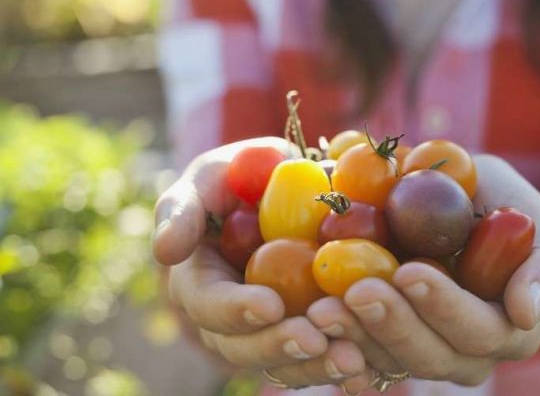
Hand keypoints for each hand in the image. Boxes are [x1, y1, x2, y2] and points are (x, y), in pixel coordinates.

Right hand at [153, 138, 367, 388]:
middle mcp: (228, 319)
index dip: (235, 309)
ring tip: (351, 360)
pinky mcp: (306, 332)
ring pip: (283, 363)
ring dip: (315, 366)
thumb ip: (184, 208)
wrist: (288, 189)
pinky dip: (341, 366)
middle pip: (243, 347)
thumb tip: (166, 251)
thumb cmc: (240, 178)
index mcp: (198, 283)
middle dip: (279, 346)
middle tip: (316, 340)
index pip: (207, 304)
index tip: (270, 305)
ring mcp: (267, 331)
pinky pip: (319, 358)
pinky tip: (368, 367)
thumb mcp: (210, 178)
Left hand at [305, 154, 539, 392]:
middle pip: (430, 356)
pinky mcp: (386, 345)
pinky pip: (361, 357)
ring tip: (321, 307)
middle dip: (391, 325)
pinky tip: (309, 325)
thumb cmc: (505, 211)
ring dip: (355, 337)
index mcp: (510, 330)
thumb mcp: (534, 220)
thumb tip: (527, 311)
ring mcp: (424, 353)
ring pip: (390, 361)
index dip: (443, 307)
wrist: (467, 213)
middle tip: (354, 292)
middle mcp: (468, 354)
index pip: (477, 330)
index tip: (408, 272)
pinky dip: (336, 344)